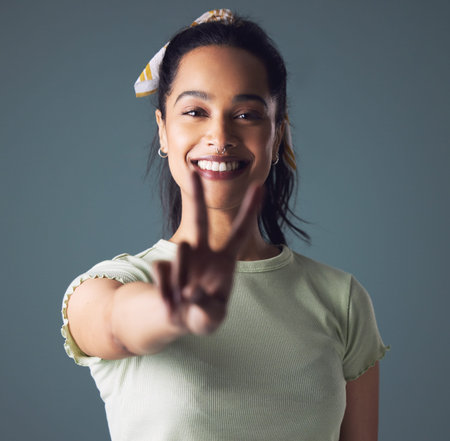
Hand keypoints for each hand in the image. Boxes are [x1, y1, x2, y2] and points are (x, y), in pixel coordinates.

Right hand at [152, 171, 262, 335]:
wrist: (179, 320)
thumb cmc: (205, 315)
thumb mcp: (212, 319)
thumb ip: (206, 308)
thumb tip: (191, 291)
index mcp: (224, 261)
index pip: (240, 233)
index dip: (250, 211)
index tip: (260, 186)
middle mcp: (204, 253)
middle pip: (199, 220)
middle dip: (197, 195)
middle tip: (194, 170)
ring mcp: (183, 258)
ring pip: (181, 252)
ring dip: (182, 277)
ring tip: (184, 296)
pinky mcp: (164, 267)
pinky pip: (162, 272)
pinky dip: (167, 292)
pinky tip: (171, 300)